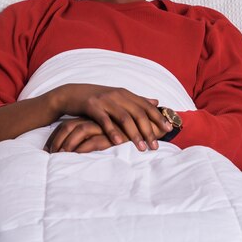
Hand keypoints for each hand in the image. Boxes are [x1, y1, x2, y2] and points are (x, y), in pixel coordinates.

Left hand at [44, 117, 124, 152]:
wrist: (144, 128)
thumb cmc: (121, 133)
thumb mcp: (101, 133)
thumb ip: (89, 136)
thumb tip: (72, 148)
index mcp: (89, 117)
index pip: (65, 124)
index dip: (54, 136)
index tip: (46, 149)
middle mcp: (93, 118)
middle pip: (67, 126)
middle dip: (55, 141)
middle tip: (48, 154)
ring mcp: (101, 125)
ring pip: (78, 132)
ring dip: (67, 145)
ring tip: (59, 157)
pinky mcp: (110, 134)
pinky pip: (92, 141)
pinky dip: (82, 149)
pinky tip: (76, 156)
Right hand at [54, 84, 172, 151]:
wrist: (72, 93)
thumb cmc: (98, 98)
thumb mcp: (118, 96)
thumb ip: (137, 100)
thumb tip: (156, 101)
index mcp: (126, 94)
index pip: (146, 106)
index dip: (158, 117)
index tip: (168, 129)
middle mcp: (118, 95)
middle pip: (138, 113)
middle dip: (148, 130)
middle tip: (155, 146)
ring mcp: (105, 100)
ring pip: (124, 118)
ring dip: (134, 134)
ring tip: (141, 148)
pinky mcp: (92, 106)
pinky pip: (104, 120)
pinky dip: (112, 131)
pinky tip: (119, 142)